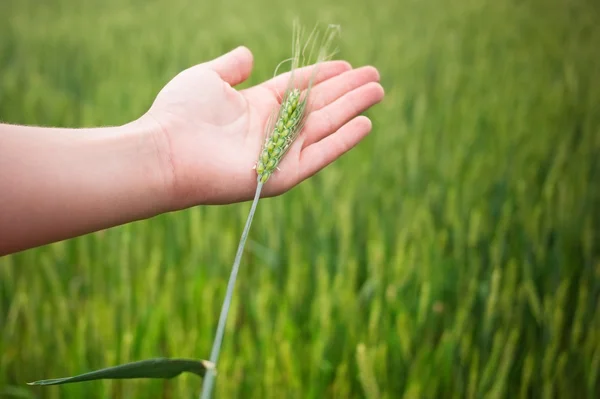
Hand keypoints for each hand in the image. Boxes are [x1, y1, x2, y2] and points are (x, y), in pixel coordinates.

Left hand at [143, 46, 384, 207]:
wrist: (167, 151)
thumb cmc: (181, 113)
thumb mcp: (207, 77)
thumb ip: (231, 67)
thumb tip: (249, 54)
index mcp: (257, 105)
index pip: (300, 88)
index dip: (325, 75)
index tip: (349, 65)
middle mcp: (272, 128)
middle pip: (319, 104)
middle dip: (347, 90)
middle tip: (376, 77)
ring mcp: (279, 151)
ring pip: (325, 125)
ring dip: (352, 108)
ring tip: (378, 92)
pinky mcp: (283, 174)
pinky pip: (320, 154)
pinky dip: (343, 140)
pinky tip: (365, 123)